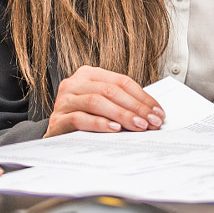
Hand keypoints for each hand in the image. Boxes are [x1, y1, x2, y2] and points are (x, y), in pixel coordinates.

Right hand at [48, 65, 163, 135]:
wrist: (55, 137)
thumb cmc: (83, 119)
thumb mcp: (103, 106)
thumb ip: (122, 104)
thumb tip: (152, 114)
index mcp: (89, 75)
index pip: (121, 82)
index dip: (142, 97)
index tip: (158, 112)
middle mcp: (74, 83)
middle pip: (111, 91)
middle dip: (135, 107)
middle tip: (152, 121)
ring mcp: (64, 100)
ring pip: (96, 102)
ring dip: (121, 115)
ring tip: (138, 126)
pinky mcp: (57, 120)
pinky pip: (80, 118)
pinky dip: (99, 124)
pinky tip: (114, 130)